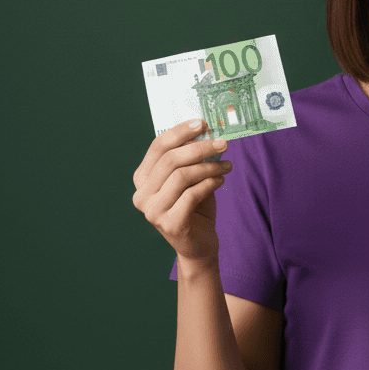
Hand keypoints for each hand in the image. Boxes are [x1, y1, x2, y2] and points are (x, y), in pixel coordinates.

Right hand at [132, 119, 230, 262]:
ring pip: (182, 176)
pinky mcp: (170, 224)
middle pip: (170, 160)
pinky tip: (221, 180)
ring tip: (226, 165)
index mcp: (142, 179)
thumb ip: (192, 160)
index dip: (180, 132)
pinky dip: (209, 184)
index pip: (157, 147)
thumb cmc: (195, 209)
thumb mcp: (191, 180)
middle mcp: (142, 195)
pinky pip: (192, 195)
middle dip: (200, 147)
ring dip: (209, 166)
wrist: (198, 246)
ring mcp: (153, 211)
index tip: (202, 123)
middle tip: (222, 142)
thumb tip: (207, 132)